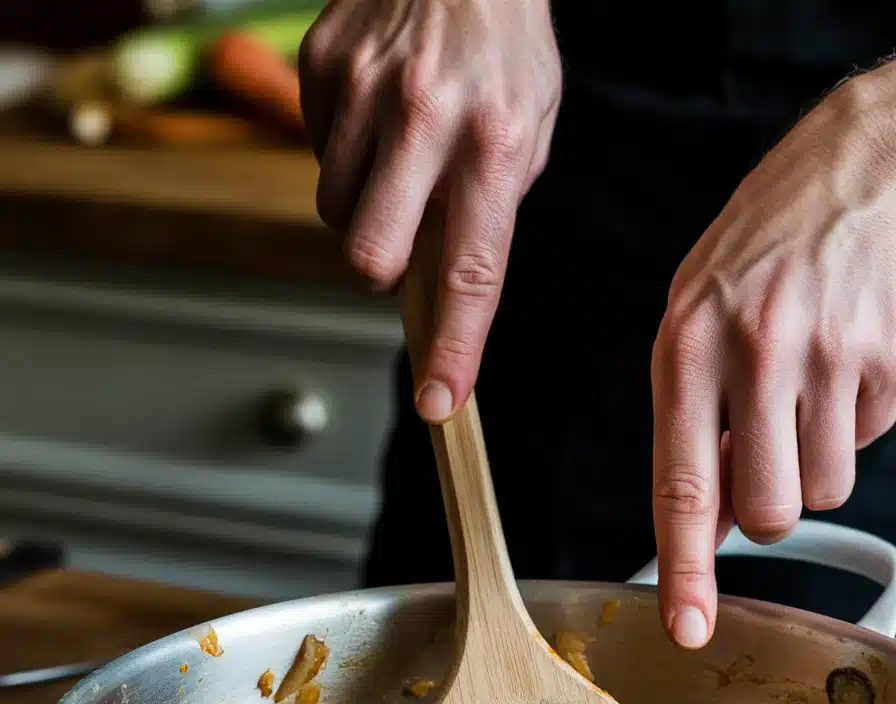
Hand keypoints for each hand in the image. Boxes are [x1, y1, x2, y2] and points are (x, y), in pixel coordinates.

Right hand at [299, 0, 560, 419]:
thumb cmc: (505, 44)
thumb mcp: (531, 126)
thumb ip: (490, 207)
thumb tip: (443, 280)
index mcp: (496, 141)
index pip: (472, 270)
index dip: (454, 345)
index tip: (440, 400)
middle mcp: (425, 117)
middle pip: (368, 253)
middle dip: (378, 271)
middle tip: (399, 240)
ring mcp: (363, 89)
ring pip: (334, 210)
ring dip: (362, 208)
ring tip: (397, 155)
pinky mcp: (320, 67)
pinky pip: (316, 155)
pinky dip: (344, 157)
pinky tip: (375, 117)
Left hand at [651, 65, 895, 648]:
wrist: (865, 156)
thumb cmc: (769, 232)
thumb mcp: (695, 308)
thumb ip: (691, 409)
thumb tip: (705, 503)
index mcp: (689, 344)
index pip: (681, 485)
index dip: (686, 569)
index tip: (687, 624)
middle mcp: (757, 352)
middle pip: (769, 509)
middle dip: (769, 504)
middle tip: (769, 452)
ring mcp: (833, 355)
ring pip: (826, 484)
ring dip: (817, 456)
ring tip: (810, 383)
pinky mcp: (892, 358)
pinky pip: (875, 437)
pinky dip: (861, 414)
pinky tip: (850, 357)